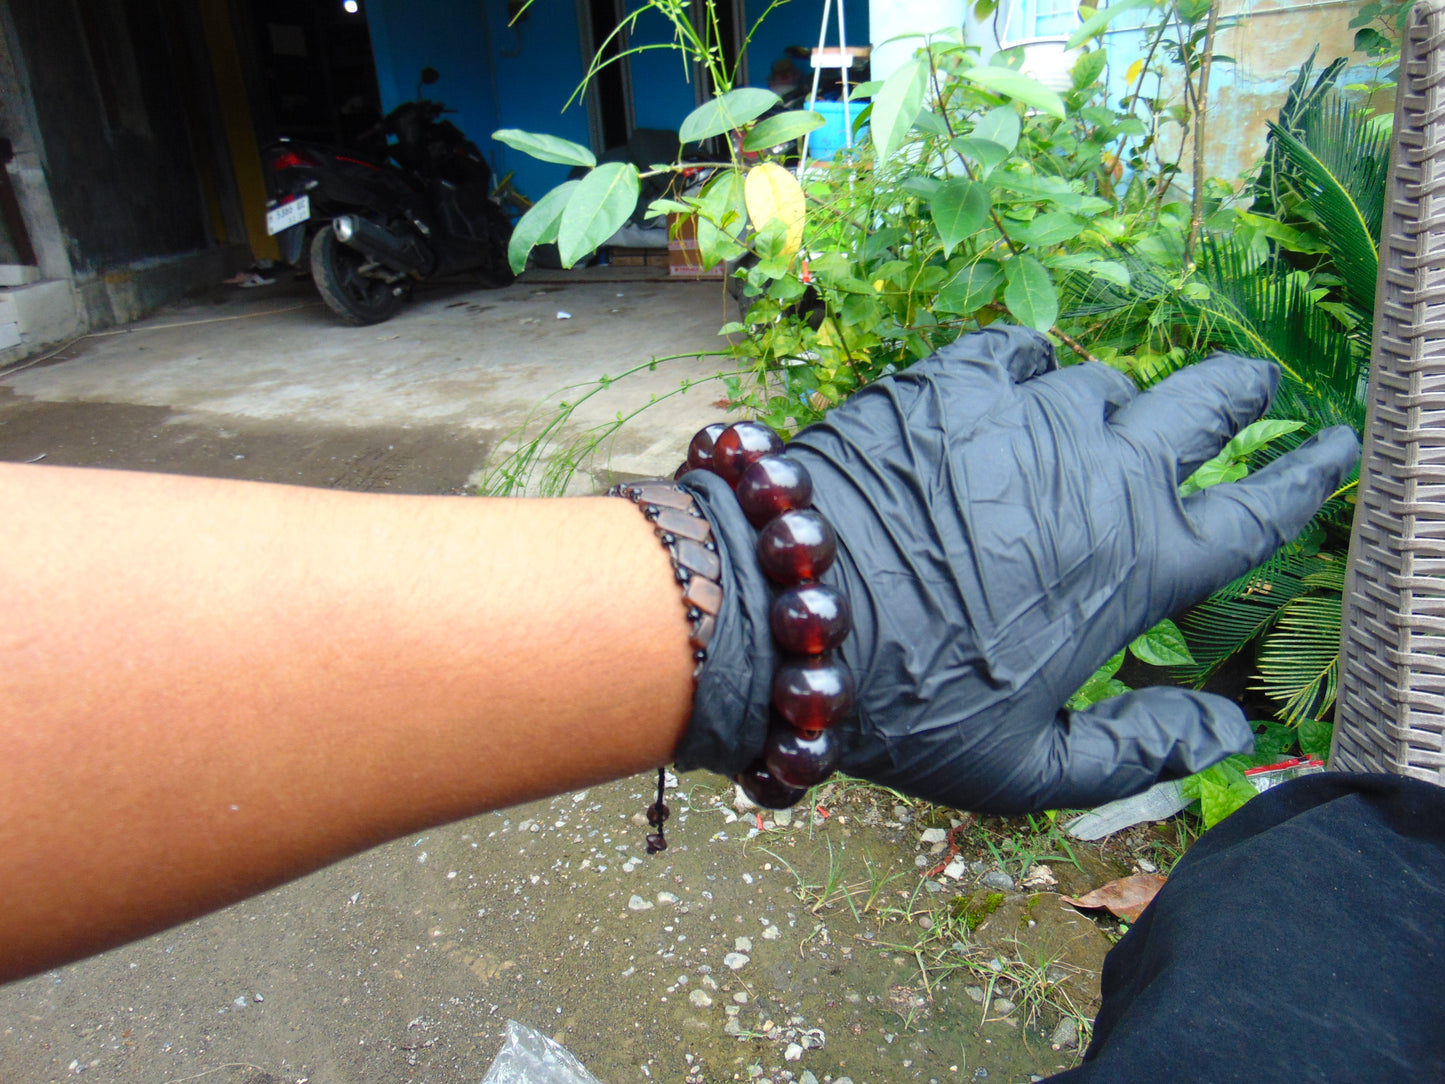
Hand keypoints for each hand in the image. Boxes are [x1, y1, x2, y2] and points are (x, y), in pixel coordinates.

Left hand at [680, 325, 1359, 812]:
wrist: (787, 617)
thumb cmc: (909, 708)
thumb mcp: (1031, 768)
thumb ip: (1141, 750)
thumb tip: (1226, 737)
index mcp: (1138, 567)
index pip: (1261, 511)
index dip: (1306, 474)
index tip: (1332, 443)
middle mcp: (1102, 474)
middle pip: (1207, 405)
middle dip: (1240, 391)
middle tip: (1250, 386)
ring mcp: (1028, 417)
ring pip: (1105, 382)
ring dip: (1107, 406)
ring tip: (1084, 431)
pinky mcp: (950, 381)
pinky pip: (1018, 351)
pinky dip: (1027, 368)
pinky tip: (1008, 392)